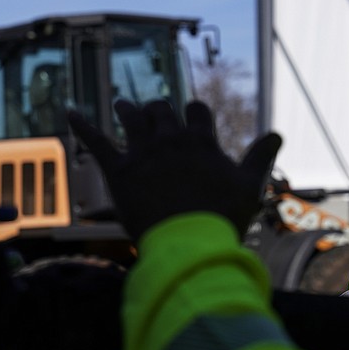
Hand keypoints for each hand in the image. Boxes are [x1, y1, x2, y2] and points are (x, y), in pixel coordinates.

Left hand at [68, 99, 281, 242]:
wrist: (190, 243)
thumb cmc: (223, 217)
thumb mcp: (250, 186)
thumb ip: (261, 157)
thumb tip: (278, 133)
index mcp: (200, 141)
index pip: (196, 110)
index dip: (194, 112)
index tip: (193, 118)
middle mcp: (170, 139)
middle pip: (162, 109)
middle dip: (160, 111)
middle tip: (156, 116)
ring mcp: (143, 152)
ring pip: (131, 116)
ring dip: (129, 109)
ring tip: (124, 106)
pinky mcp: (119, 170)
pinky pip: (96, 141)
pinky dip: (82, 125)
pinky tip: (70, 112)